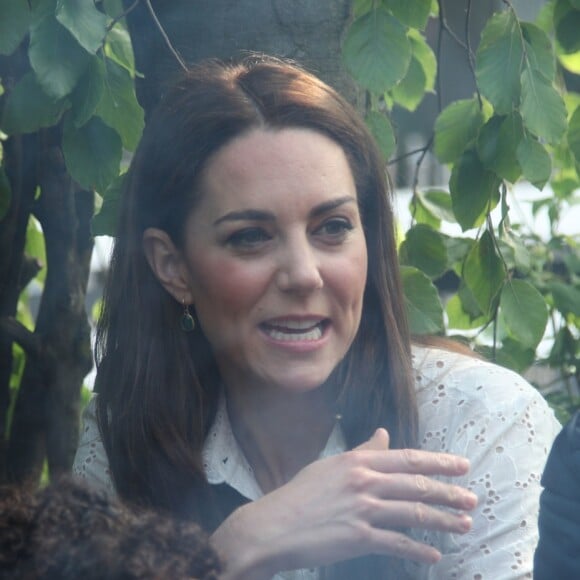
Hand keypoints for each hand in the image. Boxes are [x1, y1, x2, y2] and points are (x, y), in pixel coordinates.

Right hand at [212, 429, 476, 578]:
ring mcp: (362, 509)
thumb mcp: (331, 465)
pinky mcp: (358, 537)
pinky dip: (418, 550)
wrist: (274, 525)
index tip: (462, 466)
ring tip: (464, 524)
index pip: (408, 459)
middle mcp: (364, 481)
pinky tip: (434, 555)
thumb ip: (362, 451)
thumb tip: (384, 434)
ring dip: (443, 520)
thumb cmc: (300, 494)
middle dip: (449, 492)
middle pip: (416, 485)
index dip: (439, 462)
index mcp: (358, 461)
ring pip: (413, 512)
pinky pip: (397, 543)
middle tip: (472, 498)